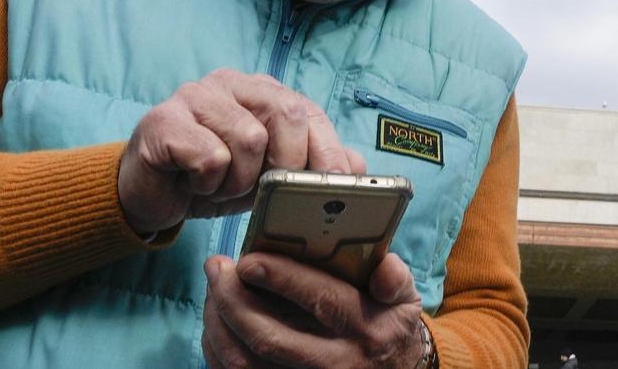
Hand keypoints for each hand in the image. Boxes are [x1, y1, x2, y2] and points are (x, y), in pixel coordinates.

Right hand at [118, 68, 366, 234]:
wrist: (148, 194)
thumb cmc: (213, 181)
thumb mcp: (268, 177)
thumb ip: (311, 165)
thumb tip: (357, 166)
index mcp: (262, 91)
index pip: (308, 111)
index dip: (327, 149)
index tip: (337, 185)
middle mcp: (231, 83)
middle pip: (285, 112)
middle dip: (288, 162)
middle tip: (267, 190)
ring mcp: (194, 95)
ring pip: (249, 137)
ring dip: (240, 180)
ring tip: (221, 185)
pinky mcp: (163, 120)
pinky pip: (209, 156)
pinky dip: (208, 182)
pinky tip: (193, 182)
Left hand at [201, 251, 425, 368]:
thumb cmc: (389, 327)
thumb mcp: (405, 300)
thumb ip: (395, 279)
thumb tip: (384, 267)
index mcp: (366, 329)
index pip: (322, 301)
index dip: (282, 279)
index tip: (248, 259)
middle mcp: (335, 363)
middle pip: (270, 339)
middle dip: (233, 301)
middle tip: (217, 268)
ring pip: (245, 365)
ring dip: (218, 325)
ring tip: (213, 290)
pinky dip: (217, 350)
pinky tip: (216, 322)